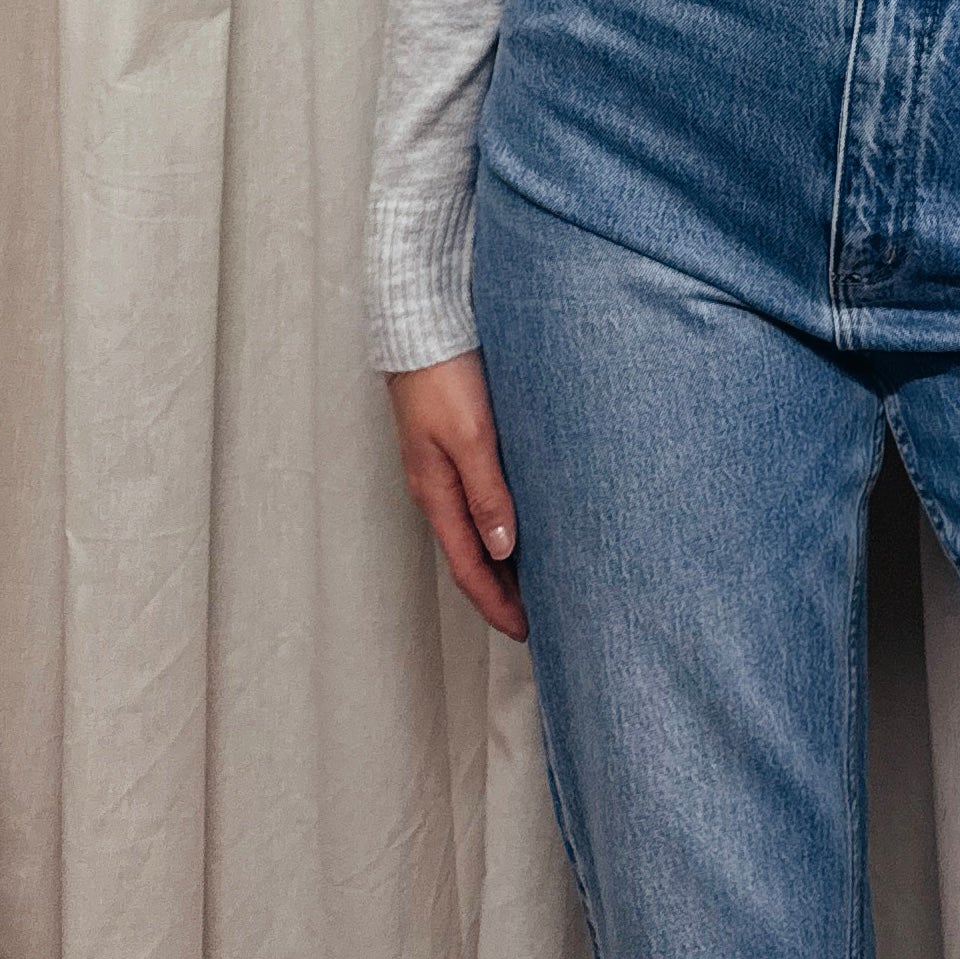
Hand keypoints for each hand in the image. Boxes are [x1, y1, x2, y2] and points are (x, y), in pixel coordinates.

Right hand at [386, 350, 527, 640]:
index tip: (527, 632)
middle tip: (539, 618)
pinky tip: (521, 524)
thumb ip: (486, 491)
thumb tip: (503, 549)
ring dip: (502, 562)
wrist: (420, 326)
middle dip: (500, 593)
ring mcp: (442, 468)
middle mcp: (436, 488)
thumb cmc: (443, 376)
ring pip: (474, 530)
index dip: (496, 604)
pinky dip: (498, 525)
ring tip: (537, 582)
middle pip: (470, 556)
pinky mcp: (452, 446)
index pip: (468, 568)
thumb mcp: (470, 436)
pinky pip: (477, 501)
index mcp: (436, 493)